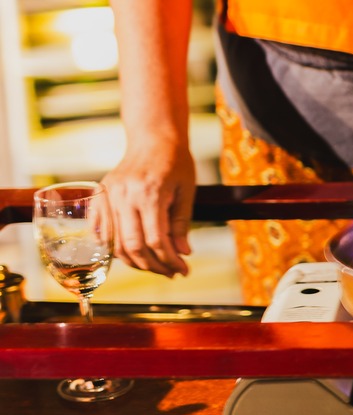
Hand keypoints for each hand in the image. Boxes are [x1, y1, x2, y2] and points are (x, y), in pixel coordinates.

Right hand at [101, 140, 195, 277]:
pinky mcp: (101, 196)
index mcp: (149, 194)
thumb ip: (182, 224)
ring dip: (136, 262)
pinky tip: (133, 255)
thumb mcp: (186, 191)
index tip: (184, 270)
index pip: (155, 240)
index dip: (170, 261)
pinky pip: (101, 231)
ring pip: (115, 244)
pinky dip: (114, 248)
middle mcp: (124, 196)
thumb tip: (183, 253)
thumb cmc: (175, 162)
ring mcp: (108, 196)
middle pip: (133, 246)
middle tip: (172, 272)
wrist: (153, 137)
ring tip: (157, 266)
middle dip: (154, 266)